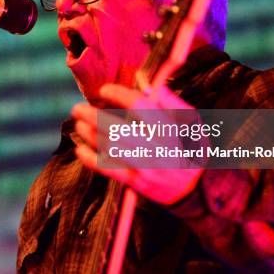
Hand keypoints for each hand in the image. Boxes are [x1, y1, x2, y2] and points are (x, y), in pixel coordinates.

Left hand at [71, 83, 202, 205]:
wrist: (195, 189)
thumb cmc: (190, 148)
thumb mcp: (191, 122)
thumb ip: (171, 102)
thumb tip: (149, 84)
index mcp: (170, 130)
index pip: (141, 106)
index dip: (119, 95)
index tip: (104, 89)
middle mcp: (158, 149)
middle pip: (119, 129)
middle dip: (94, 116)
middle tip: (78, 108)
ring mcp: (145, 168)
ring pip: (110, 148)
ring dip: (89, 134)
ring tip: (78, 122)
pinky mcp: (136, 183)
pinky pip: (108, 169)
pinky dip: (90, 158)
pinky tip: (80, 148)